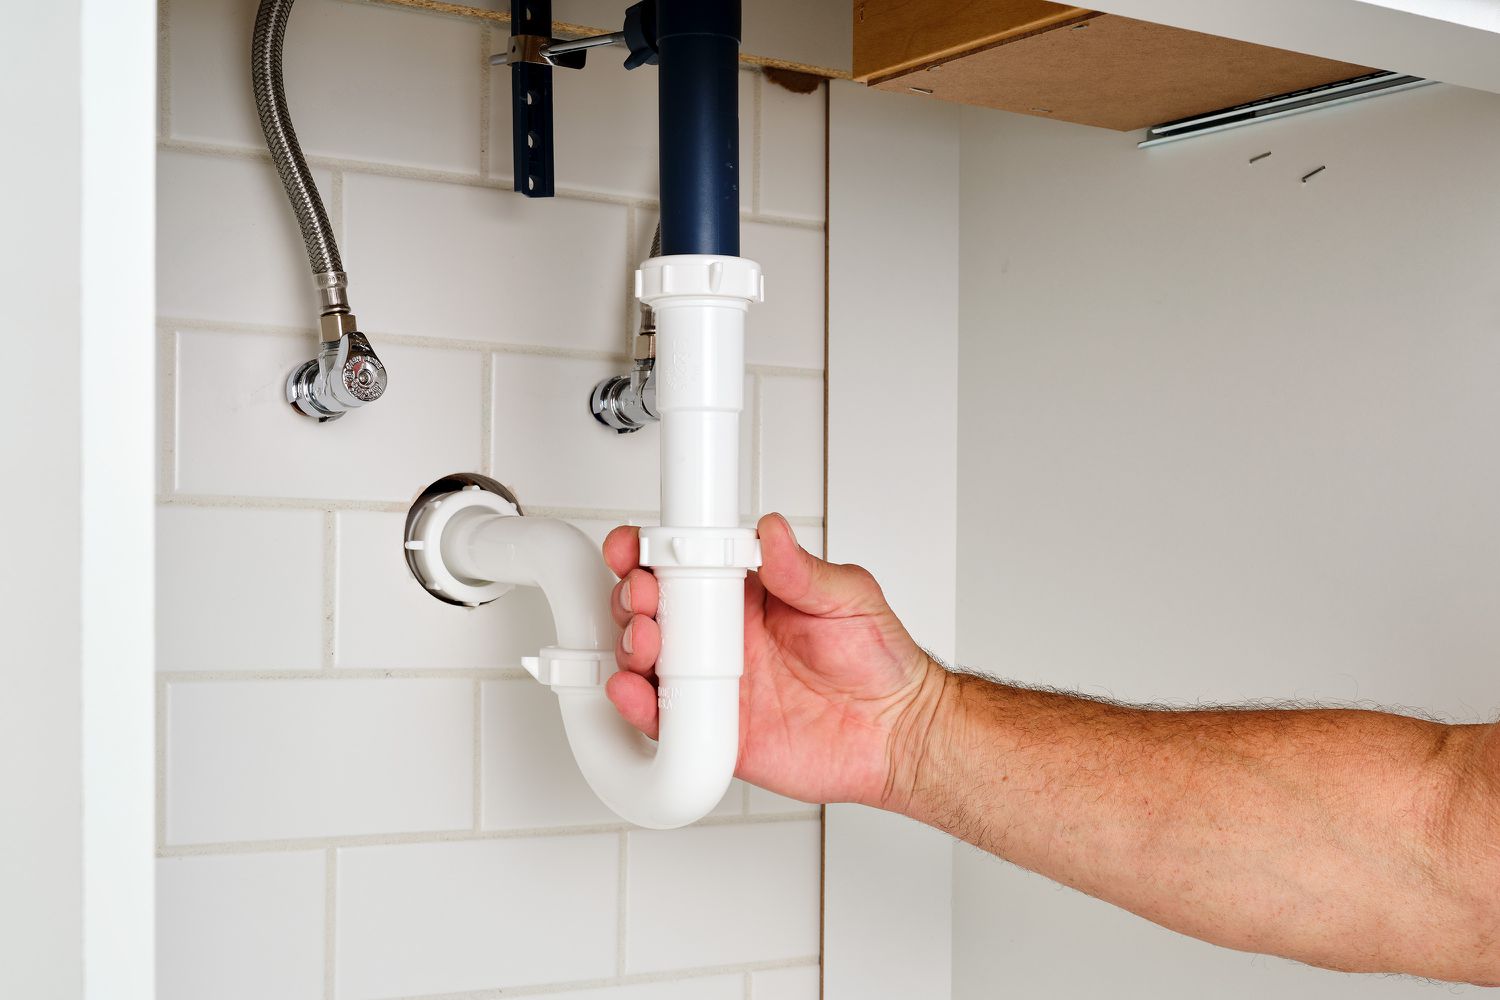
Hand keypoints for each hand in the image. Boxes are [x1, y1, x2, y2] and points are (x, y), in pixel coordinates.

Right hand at [602, 512, 943, 808]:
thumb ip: (806, 570)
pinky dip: (637, 705)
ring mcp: (713, 682)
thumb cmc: (879, 663)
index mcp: (747, 595)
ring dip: (631, 643)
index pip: (684, 563)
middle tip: (646, 595)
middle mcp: (722, 636)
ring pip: (647, 659)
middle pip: (652, 607)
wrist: (896, 733)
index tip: (638, 544)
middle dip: (633, 595)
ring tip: (647, 640)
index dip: (650, 550)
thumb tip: (773, 532)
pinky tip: (635, 691)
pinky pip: (662, 718)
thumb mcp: (850, 597)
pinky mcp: (713, 729)